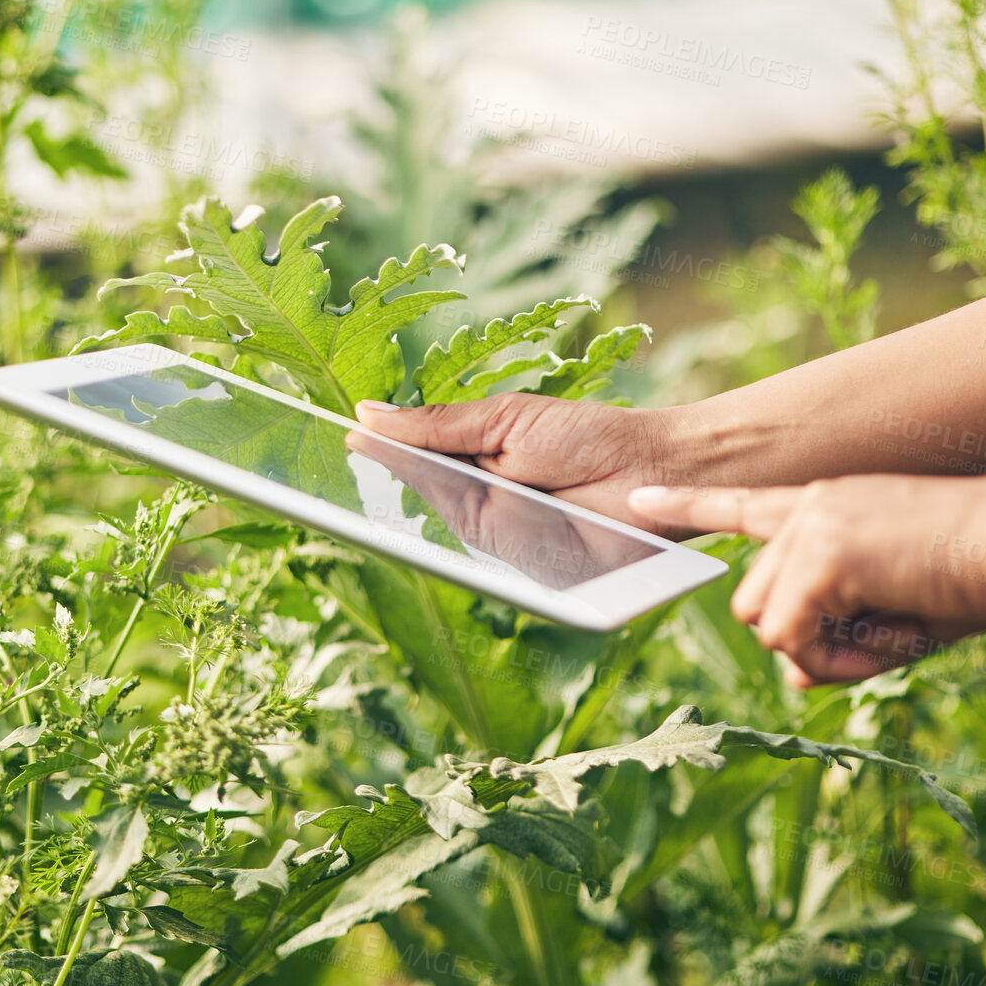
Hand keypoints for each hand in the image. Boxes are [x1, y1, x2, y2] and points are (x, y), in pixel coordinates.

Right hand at [354, 394, 690, 534]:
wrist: (654, 469)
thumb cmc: (587, 438)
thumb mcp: (503, 420)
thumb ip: (438, 424)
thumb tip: (367, 414)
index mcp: (470, 467)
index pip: (409, 466)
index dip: (373, 459)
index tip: (331, 444)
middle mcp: (478, 509)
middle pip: (415, 500)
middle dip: (380, 484)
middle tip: (340, 466)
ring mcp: (498, 543)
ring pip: (441, 528)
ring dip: (415, 508)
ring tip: (374, 487)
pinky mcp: (521, 570)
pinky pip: (480, 555)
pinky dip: (460, 538)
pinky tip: (433, 519)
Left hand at [629, 475, 985, 685]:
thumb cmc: (980, 574)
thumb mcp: (899, 614)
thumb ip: (841, 640)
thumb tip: (790, 674)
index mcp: (826, 506)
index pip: (743, 504)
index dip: (689, 508)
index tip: (638, 499)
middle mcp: (808, 507)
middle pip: (752, 603)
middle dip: (801, 640)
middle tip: (875, 639)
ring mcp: (810, 527)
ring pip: (766, 624)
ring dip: (822, 651)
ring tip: (891, 628)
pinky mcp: (822, 554)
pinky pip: (792, 636)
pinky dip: (836, 657)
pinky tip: (888, 629)